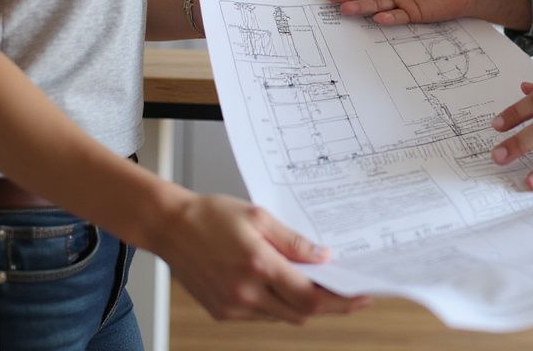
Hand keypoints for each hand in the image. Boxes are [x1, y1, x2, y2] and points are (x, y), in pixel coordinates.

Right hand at [154, 192, 369, 323]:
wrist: (170, 227)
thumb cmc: (212, 215)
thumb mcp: (259, 217)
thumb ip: (293, 241)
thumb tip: (323, 257)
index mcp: (257, 266)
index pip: (309, 296)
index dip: (340, 300)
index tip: (362, 295)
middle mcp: (245, 294)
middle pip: (300, 313)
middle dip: (329, 306)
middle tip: (351, 293)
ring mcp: (232, 308)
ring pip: (282, 316)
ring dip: (304, 306)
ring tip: (324, 288)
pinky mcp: (222, 312)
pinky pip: (262, 315)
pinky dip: (280, 305)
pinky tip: (288, 287)